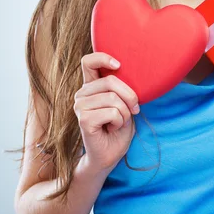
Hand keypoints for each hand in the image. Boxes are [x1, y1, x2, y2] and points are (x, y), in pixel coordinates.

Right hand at [73, 52, 139, 173]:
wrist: (109, 155)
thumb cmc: (118, 129)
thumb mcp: (124, 104)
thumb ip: (122, 89)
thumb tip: (129, 72)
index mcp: (91, 87)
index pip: (89, 62)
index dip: (103, 58)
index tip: (119, 65)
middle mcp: (82, 94)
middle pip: (111, 81)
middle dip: (130, 97)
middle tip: (133, 111)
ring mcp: (80, 106)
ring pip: (114, 98)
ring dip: (125, 113)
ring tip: (118, 122)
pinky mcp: (83, 119)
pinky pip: (112, 112)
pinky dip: (119, 122)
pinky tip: (112, 129)